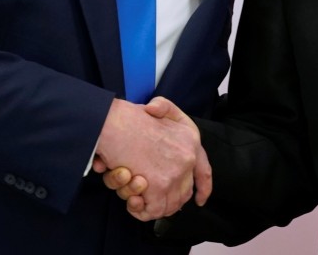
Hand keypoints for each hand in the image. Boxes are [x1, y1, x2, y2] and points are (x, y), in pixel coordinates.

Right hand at [95, 97, 210, 219]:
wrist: (114, 123)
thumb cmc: (128, 117)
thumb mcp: (156, 106)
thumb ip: (164, 108)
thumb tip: (155, 112)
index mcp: (190, 138)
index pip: (204, 171)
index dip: (203, 188)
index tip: (200, 200)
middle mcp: (188, 157)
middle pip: (184, 193)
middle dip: (167, 200)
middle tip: (147, 199)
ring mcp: (175, 174)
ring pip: (168, 204)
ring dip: (149, 204)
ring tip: (132, 194)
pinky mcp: (159, 188)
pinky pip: (153, 211)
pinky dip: (140, 210)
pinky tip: (131, 201)